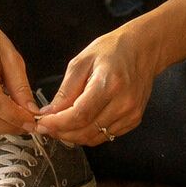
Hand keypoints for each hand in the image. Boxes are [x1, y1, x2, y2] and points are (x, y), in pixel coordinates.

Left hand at [33, 27, 154, 145]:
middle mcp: (123, 103)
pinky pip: (106, 136)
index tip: (42, 123)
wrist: (143, 49)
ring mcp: (131, 114)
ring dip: (74, 136)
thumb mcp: (81, 62)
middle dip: (61, 133)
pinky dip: (89, 133)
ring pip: (95, 138)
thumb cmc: (112, 50)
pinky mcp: (134, 120)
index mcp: (109, 84)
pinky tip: (80, 123)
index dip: (57, 124)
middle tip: (46, 126)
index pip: (79, 115)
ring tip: (60, 125)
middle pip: (86, 131)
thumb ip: (65, 90)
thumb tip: (50, 113)